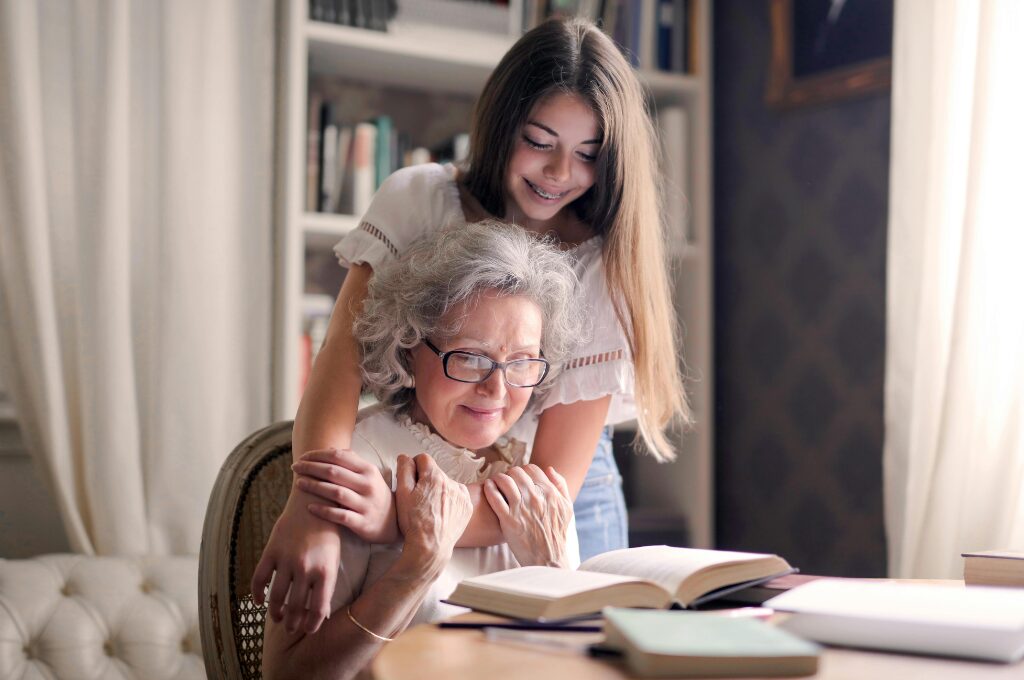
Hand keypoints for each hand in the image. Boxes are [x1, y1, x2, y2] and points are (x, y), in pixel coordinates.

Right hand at [250, 471, 342, 634]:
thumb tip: (318, 612)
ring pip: (276, 597)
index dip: (312, 624)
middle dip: (293, 622)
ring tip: (278, 618)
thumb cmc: (328, 533)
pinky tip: (259, 602)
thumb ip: (325, 583)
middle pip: (296, 606)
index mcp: (326, 571)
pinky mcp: (271, 551)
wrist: (314, 501)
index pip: (318, 609)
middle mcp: (305, 568)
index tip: (308, 629)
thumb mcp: (333, 558)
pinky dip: (257, 594)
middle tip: (291, 629)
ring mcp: (287, 560)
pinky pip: (259, 578)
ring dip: (276, 612)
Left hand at [292, 448, 399, 543]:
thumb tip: (330, 449)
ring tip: (298, 483)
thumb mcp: (369, 475)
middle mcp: (367, 485)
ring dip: (314, 487)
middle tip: (295, 467)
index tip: (303, 457)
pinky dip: (323, 511)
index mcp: (368, 470)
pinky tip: (309, 507)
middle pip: (334, 472)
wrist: (393, 522)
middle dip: (311, 468)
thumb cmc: (375, 494)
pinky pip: (339, 516)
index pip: (339, 457)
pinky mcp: (362, 522)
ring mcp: (365, 504)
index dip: (318, 455)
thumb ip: (352, 461)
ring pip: (335, 492)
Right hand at [394, 454, 471, 569]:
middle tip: (418, 499)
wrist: (431, 547)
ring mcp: (462, 495)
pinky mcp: (467, 506)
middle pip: (435, 472)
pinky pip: (457, 495)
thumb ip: (404, 469)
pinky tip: (441, 513)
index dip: (414, 468)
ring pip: (447, 484)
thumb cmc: (413, 522)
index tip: (411, 481)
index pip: (423, 459)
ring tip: (430, 508)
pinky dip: (450, 500)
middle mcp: (452, 482)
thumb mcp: (402, 494)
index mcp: (434, 476)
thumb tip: (406, 457)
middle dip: (426, 480)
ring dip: (439, 490)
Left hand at [483, 464, 572, 567]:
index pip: (532, 469)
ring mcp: (521, 508)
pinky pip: (494, 496)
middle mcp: (535, 497)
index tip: (519, 478)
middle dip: (510, 474)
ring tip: (495, 483)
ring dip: (498, 479)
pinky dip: (489, 488)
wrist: (548, 558)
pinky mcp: (508, 519)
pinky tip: (488, 487)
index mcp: (549, 493)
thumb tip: (549, 469)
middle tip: (507, 481)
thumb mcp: (566, 508)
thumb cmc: (557, 534)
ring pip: (504, 480)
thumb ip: (560, 486)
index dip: (524, 471)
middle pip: (516, 472)